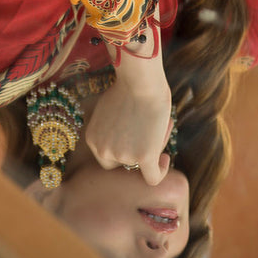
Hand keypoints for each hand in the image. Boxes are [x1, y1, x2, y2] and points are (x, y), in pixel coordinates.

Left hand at [85, 68, 171, 184]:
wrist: (140, 80)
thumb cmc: (128, 87)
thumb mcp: (109, 110)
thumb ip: (111, 130)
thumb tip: (122, 139)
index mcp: (92, 139)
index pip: (108, 156)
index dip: (122, 149)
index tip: (134, 141)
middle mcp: (103, 150)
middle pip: (124, 162)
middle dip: (136, 152)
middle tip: (149, 134)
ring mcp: (123, 155)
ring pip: (142, 163)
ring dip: (152, 147)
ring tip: (159, 123)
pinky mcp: (143, 157)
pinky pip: (153, 176)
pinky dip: (160, 170)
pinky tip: (165, 159)